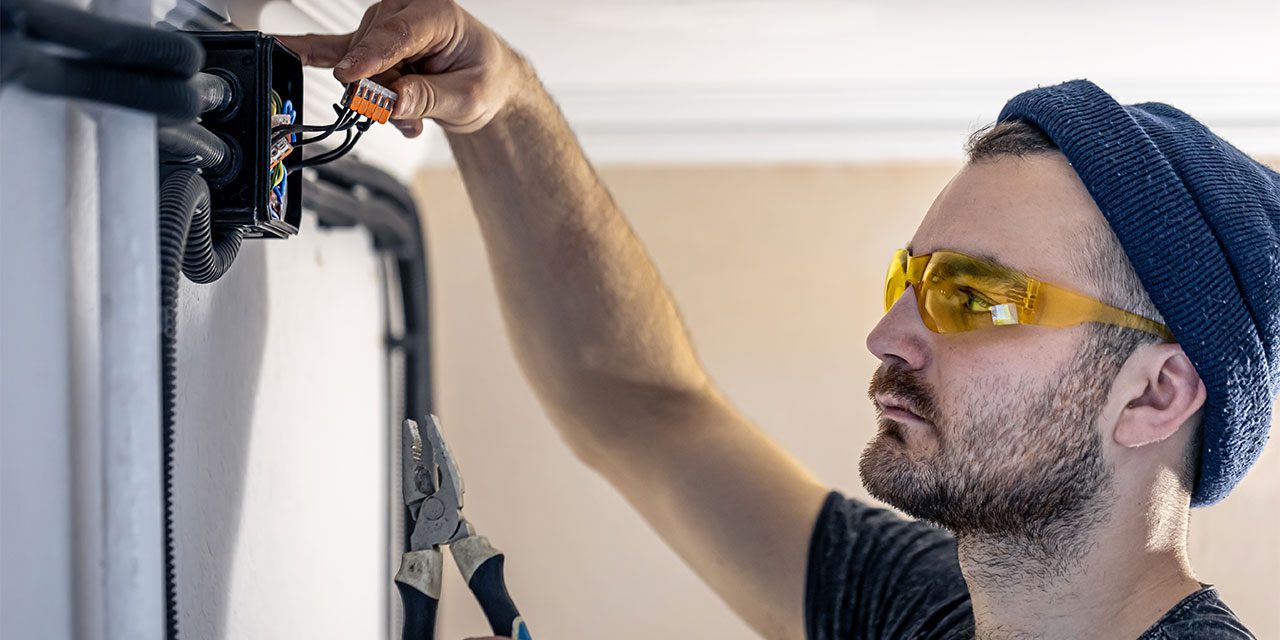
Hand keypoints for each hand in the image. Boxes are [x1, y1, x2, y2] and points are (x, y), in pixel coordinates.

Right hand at [276, 0, 527, 136]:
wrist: (485, 79)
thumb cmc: (483, 78)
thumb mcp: (469, 98)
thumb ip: (428, 98)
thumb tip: (391, 101)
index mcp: (437, 13)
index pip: (397, 33)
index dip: (372, 57)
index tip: (351, 77)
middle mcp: (406, 11)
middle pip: (372, 55)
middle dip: (384, 95)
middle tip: (408, 119)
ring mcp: (384, 26)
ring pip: (358, 67)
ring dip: (378, 99)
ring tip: (409, 117)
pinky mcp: (370, 45)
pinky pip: (331, 48)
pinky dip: (309, 52)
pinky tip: (281, 49)